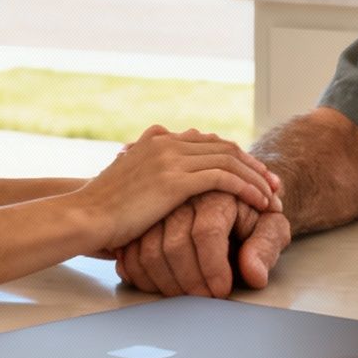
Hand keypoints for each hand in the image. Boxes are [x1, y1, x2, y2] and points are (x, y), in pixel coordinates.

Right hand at [72, 126, 277, 250]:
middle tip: (273, 183)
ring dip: (256, 178)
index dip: (234, 157)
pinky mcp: (175, 179)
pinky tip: (260, 203)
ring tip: (273, 196)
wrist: (84, 217)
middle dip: (253, 165)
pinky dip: (247, 189)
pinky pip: (224, 178)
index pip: (207, 141)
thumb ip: (143, 173)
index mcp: (156, 141)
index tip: (252, 173)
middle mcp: (166, 142)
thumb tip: (150, 184)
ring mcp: (171, 158)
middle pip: (224, 146)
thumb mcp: (123, 183)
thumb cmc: (100, 211)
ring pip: (229, 160)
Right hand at [115, 190, 291, 296]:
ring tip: (188, 294)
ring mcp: (159, 207)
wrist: (237, 200)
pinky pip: (133, 251)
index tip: (221, 291)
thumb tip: (253, 274)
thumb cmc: (253, 219)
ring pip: (150, 250)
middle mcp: (184, 194)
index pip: (207, 233)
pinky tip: (164, 285)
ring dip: (168, 283)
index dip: (213, 269)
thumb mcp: (269, 228)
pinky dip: (143, 275)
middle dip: (191, 282)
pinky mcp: (143, 220)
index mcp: (218, 191)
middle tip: (206, 298)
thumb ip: (265, 249)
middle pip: (175, 245)